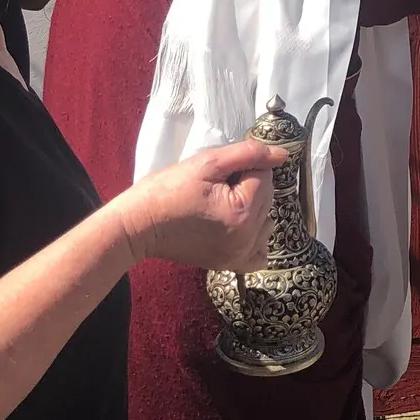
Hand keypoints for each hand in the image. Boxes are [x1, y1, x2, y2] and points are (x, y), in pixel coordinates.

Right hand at [113, 140, 284, 270]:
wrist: (137, 226)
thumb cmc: (167, 190)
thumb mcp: (206, 162)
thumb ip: (248, 154)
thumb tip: (282, 155)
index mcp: (242, 211)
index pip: (265, 175)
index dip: (242, 167)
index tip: (218, 174)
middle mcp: (246, 238)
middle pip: (268, 197)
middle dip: (248, 185)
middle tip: (215, 187)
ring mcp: (238, 255)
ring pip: (267, 220)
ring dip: (252, 208)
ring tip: (221, 205)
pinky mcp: (229, 264)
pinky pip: (260, 253)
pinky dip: (256, 238)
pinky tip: (237, 226)